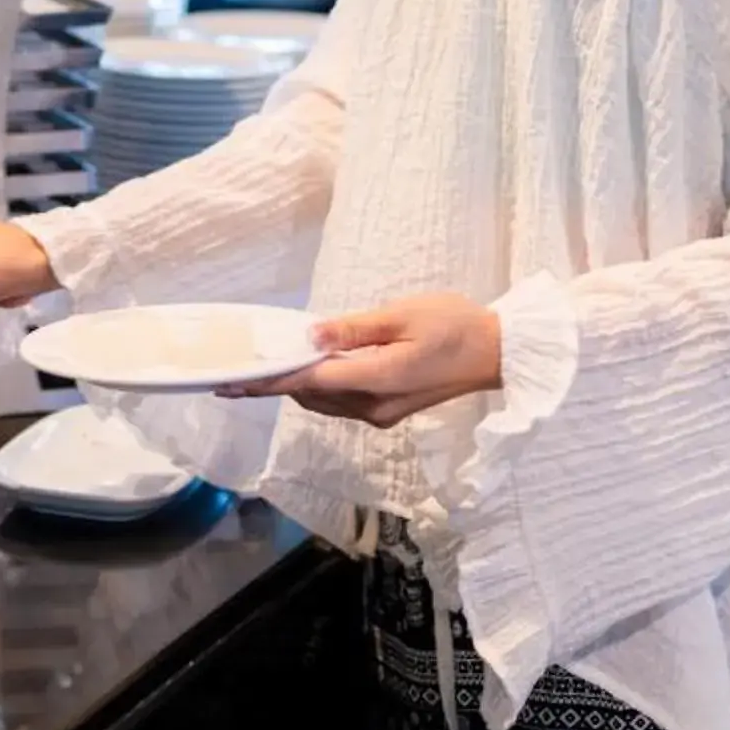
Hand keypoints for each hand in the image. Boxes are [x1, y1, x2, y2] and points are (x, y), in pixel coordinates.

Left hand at [229, 294, 503, 428]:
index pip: (309, 381)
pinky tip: (311, 367)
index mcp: (377, 380)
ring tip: (266, 366)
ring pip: (324, 402)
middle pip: (311, 396)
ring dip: (296, 386)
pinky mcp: (388, 411)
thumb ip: (353, 328)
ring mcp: (382, 413)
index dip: (268, 380)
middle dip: (275, 383)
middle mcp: (374, 406)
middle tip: (241, 366)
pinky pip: (342, 402)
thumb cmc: (454, 325)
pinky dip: (320, 387)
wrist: (497, 353)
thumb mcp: (402, 315)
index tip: (233, 380)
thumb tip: (309, 335)